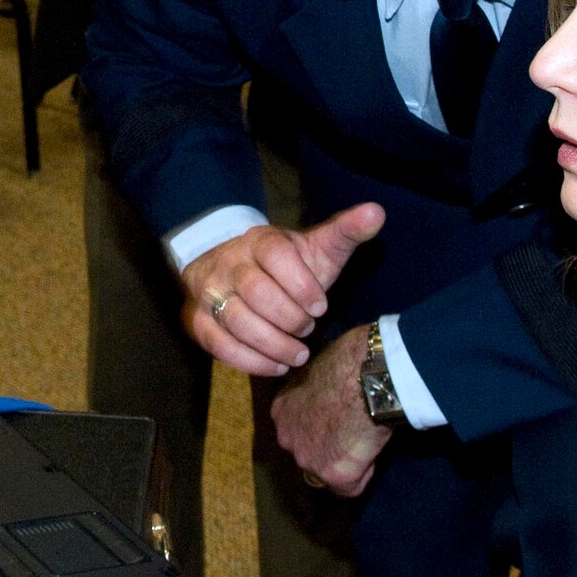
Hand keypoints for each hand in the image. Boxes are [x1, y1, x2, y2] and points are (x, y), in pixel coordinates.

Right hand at [181, 202, 384, 374]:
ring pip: (236, 320)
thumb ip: (346, 231)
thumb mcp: (316, 247)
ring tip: (298, 354)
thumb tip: (377, 212)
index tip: (321, 308)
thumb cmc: (287, 267)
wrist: (234, 271)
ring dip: (273, 343)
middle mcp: (230, 262)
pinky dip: (252, 361)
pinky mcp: (199, 321)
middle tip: (308, 329)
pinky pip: (220, 345)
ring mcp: (210, 291)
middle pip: (256, 291)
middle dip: (289, 318)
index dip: (301, 284)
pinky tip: (277, 364)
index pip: (276, 254)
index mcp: (260, 240)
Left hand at [270, 325, 391, 495]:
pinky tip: (372, 447)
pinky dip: (365, 472)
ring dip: (347, 462)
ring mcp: (307, 459)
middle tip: (354, 431)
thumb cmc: (350, 362)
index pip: (297, 431)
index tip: (339, 419)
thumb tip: (326, 398)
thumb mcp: (317, 372)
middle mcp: (286, 438)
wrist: (369, 376)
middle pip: (309, 455)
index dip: (321, 429)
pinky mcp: (334, 475)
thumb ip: (313, 394)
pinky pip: (351, 487)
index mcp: (281, 410)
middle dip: (330, 449)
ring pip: (329, 473)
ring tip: (365, 437)